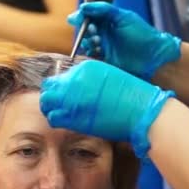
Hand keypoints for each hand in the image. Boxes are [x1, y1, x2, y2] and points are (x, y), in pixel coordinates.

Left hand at [40, 60, 174, 157]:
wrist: (142, 111)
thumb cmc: (132, 96)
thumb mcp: (109, 77)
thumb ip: (90, 79)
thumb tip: (78, 87)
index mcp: (84, 68)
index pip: (60, 75)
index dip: (61, 86)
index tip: (65, 94)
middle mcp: (74, 80)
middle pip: (49, 86)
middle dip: (51, 94)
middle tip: (58, 104)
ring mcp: (72, 98)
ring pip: (46, 102)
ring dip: (51, 107)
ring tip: (60, 112)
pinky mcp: (74, 116)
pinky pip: (53, 117)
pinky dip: (56, 119)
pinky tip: (65, 121)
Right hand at [68, 2, 181, 79]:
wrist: (153, 57)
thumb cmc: (142, 34)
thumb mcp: (124, 17)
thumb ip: (104, 10)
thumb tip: (83, 6)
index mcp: (108, 20)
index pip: (89, 16)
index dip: (81, 17)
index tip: (77, 18)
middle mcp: (104, 33)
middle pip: (85, 30)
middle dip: (85, 30)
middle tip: (93, 31)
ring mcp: (104, 47)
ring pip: (86, 43)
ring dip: (88, 41)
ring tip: (98, 42)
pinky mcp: (104, 61)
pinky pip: (90, 57)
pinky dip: (91, 53)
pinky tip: (98, 51)